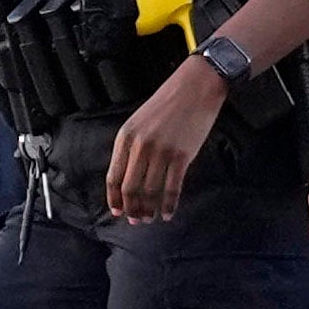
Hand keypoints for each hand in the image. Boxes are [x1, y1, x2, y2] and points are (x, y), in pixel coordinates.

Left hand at [108, 54, 229, 223]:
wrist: (195, 88)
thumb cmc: (167, 104)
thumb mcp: (139, 121)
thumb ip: (131, 147)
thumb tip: (127, 177)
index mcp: (125, 137)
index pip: (114, 177)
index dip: (115, 199)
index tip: (117, 211)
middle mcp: (140, 146)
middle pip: (131, 188)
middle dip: (132, 209)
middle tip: (136, 221)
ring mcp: (162, 151)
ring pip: (151, 191)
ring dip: (150, 210)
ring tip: (151, 219)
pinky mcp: (182, 156)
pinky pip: (173, 188)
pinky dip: (170, 205)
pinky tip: (169, 213)